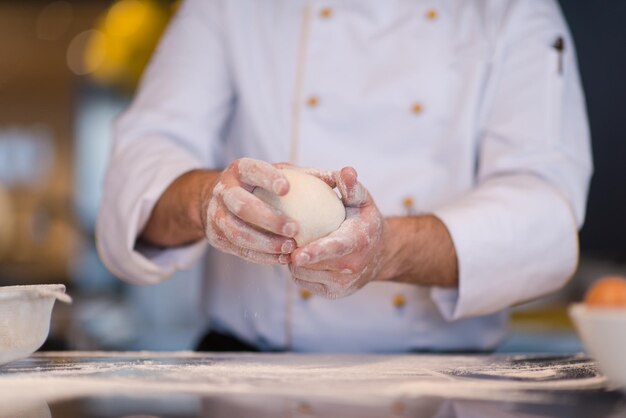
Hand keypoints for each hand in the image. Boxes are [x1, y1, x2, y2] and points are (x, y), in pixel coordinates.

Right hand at [203, 158, 298, 263]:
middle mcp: (224, 191)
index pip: (252, 170)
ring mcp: (216, 215)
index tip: (287, 188)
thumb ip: (308, 175)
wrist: (223, 202)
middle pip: (242, 205)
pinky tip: (282, 259)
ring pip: (237, 232)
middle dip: (267, 218)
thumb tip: (340, 175)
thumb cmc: (264, 187)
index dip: (267, 178)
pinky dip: (261, 256)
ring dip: (264, 243)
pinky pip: (240, 250)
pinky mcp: (216, 237)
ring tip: (290, 248)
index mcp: (240, 170)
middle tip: (294, 229)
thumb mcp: (281, 174)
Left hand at [289, 167, 385, 298]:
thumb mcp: (362, 200)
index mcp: (359, 242)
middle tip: (285, 235)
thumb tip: (346, 172)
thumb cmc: (364, 220)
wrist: (379, 254)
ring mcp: (342, 284)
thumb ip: (352, 187)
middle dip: (294, 251)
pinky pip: (302, 282)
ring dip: (294, 260)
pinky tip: (302, 256)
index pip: (335, 249)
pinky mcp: (332, 293)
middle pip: (311, 264)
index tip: (298, 254)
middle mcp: (351, 267)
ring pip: (302, 274)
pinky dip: (298, 269)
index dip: (315, 252)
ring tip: (296, 243)